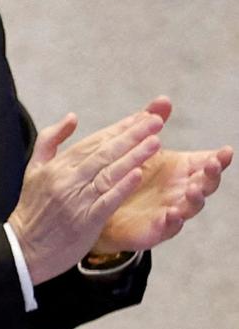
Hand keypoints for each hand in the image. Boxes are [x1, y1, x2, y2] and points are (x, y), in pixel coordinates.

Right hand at [9, 105, 164, 284]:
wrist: (23, 248)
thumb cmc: (32, 208)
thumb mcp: (34, 169)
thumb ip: (51, 140)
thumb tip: (73, 117)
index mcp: (56, 166)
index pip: (92, 142)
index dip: (118, 129)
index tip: (141, 117)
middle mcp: (67, 180)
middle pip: (104, 153)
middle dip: (132, 136)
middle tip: (155, 121)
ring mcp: (76, 200)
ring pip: (109, 173)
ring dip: (134, 157)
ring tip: (156, 142)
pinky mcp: (85, 220)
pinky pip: (107, 200)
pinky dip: (123, 187)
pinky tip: (139, 174)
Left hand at [91, 99, 231, 254]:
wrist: (102, 204)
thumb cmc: (129, 172)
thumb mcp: (138, 146)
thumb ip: (151, 123)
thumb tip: (163, 99)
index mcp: (183, 170)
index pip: (207, 163)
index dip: (218, 159)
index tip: (225, 151)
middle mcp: (182, 190)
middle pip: (205, 185)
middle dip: (211, 176)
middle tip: (211, 167)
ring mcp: (173, 210)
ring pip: (191, 207)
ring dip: (194, 199)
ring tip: (193, 191)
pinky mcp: (156, 229)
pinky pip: (167, 227)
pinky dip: (171, 221)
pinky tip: (171, 215)